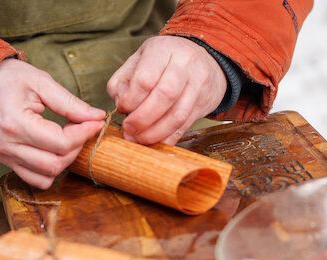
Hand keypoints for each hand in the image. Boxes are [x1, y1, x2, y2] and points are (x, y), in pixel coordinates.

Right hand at [0, 59, 105, 188]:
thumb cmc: (6, 79)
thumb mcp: (40, 82)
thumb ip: (70, 103)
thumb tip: (96, 117)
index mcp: (15, 123)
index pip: (61, 142)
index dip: (84, 133)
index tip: (94, 122)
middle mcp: (7, 146)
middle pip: (56, 164)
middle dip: (76, 148)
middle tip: (81, 128)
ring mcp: (4, 156)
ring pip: (46, 176)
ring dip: (64, 161)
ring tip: (67, 139)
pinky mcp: (5, 161)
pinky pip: (34, 180)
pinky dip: (50, 171)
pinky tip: (54, 150)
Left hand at [107, 36, 226, 144]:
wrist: (206, 61)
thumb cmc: (165, 61)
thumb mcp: (140, 59)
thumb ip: (123, 80)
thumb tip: (120, 102)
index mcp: (163, 50)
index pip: (145, 79)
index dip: (131, 100)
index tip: (122, 109)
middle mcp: (185, 64)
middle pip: (164, 96)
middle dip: (143, 119)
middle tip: (129, 129)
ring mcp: (198, 84)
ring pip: (177, 115)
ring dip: (155, 132)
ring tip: (139, 139)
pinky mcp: (204, 103)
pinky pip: (185, 126)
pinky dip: (168, 139)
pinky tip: (155, 143)